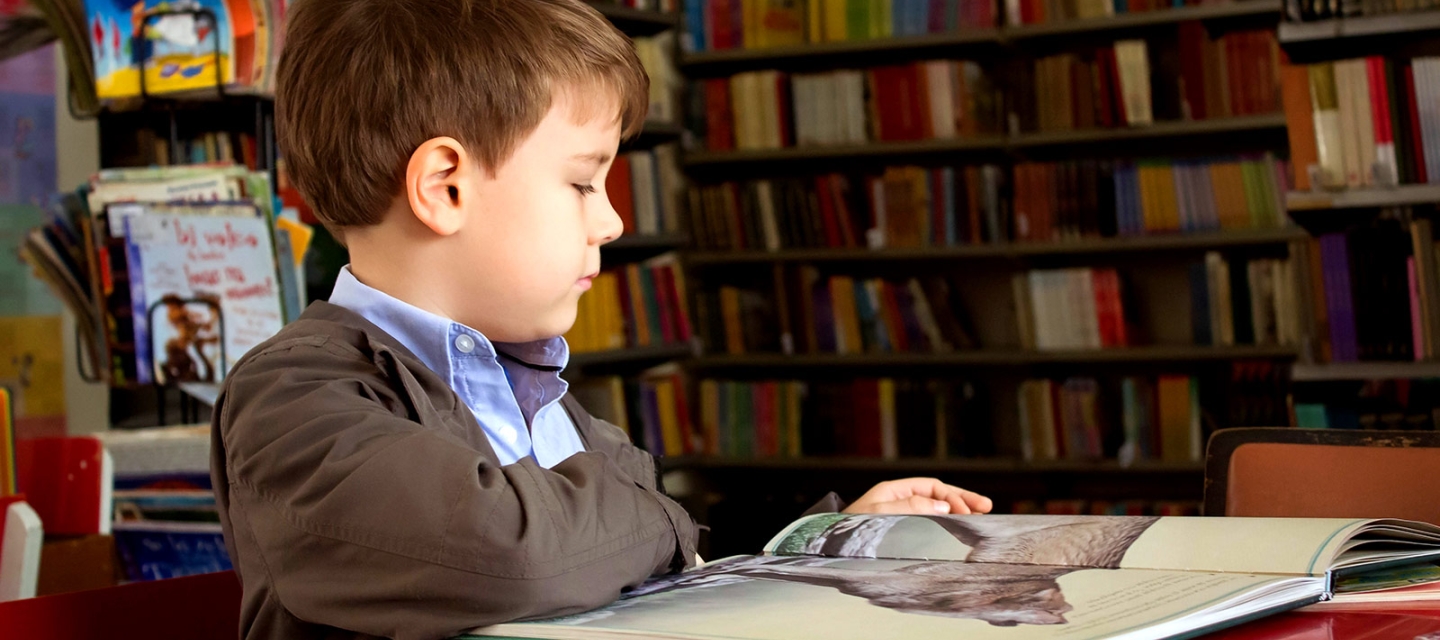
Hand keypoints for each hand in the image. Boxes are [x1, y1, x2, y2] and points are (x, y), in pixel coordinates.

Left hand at [842, 478, 992, 515]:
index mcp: (892, 491)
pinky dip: (944, 525)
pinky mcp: (899, 530)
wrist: (828, 546)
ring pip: (935, 509)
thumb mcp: (878, 514)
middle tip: (987, 507)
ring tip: (979, 517)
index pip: (931, 487)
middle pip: (937, 495)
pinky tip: (957, 529)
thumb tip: (943, 506)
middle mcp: (898, 500)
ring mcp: (900, 515)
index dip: (952, 496)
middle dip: (962, 500)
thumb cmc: (848, 530)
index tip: (966, 510)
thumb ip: (910, 508)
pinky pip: (927, 523)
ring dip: (957, 512)